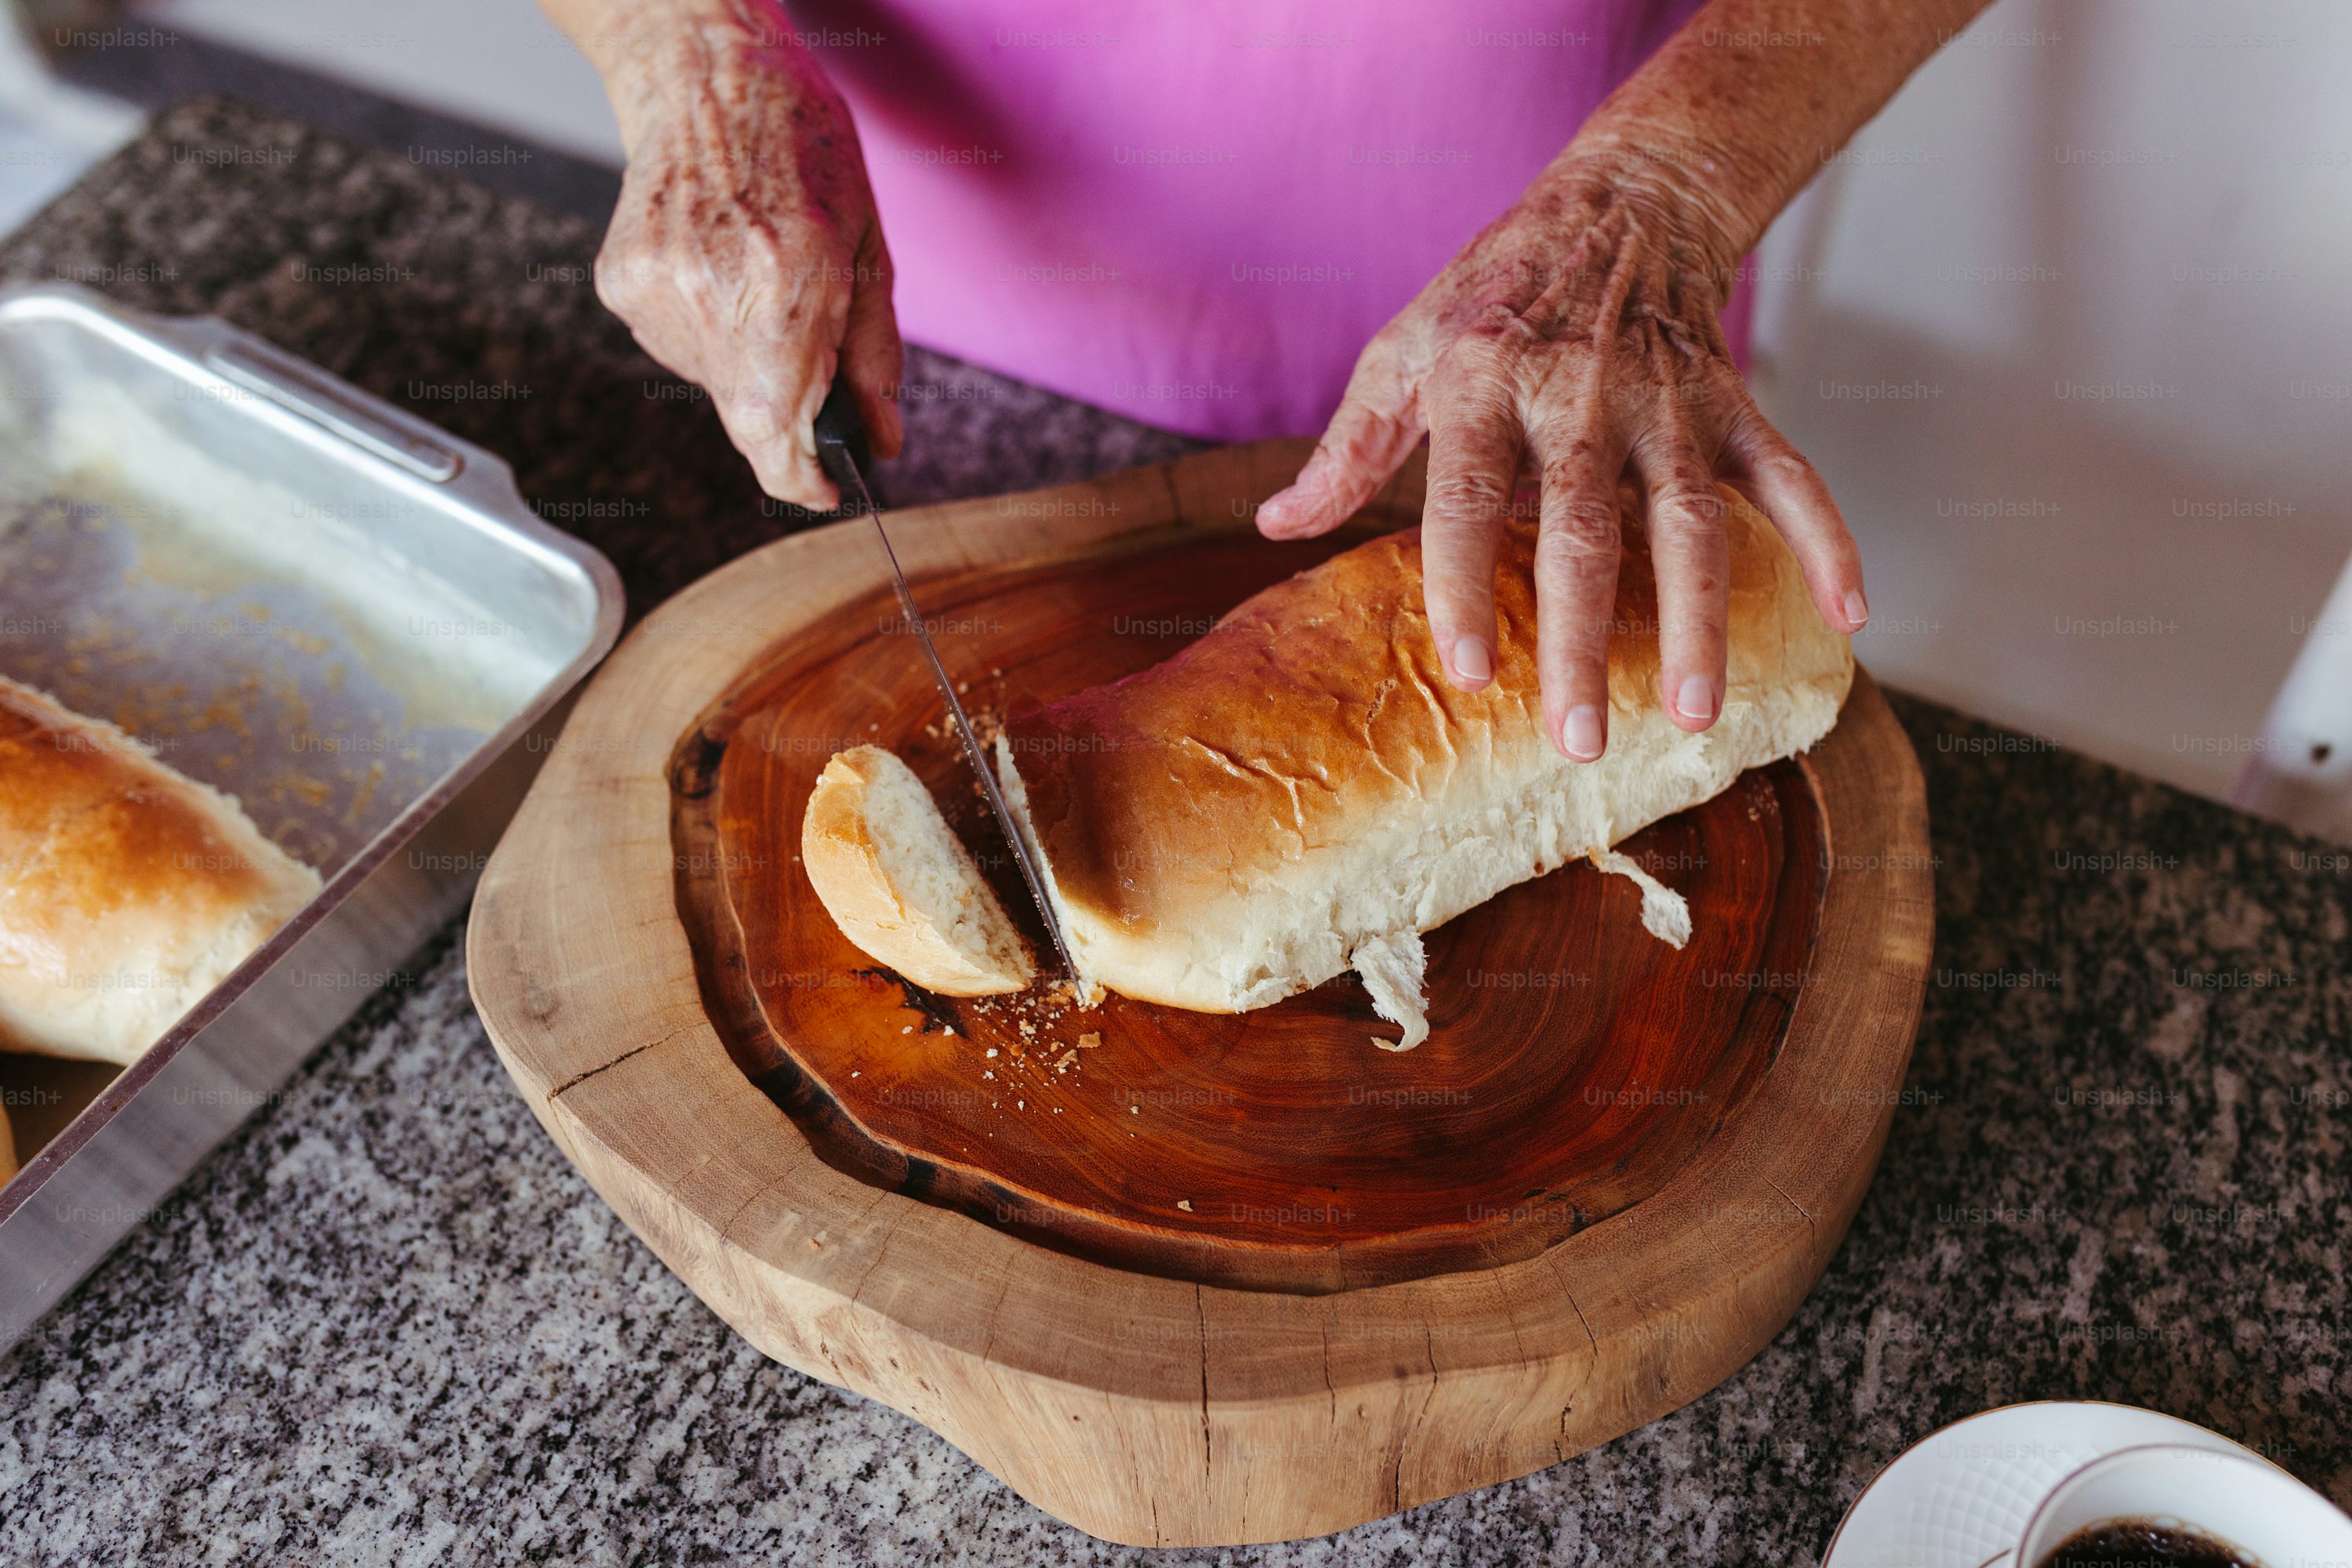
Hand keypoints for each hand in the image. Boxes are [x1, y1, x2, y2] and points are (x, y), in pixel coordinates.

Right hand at [592, 14, 901, 507]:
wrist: (708, 77)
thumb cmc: (804, 150)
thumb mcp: (871, 252)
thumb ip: (875, 359)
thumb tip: (882, 440)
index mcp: (789, 282)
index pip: (775, 434)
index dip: (800, 480)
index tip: (825, 489)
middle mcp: (714, 292)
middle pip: (749, 417)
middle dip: (787, 408)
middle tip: (807, 346)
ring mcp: (658, 291)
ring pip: (715, 386)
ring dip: (748, 363)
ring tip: (759, 281)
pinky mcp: (622, 285)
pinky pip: (677, 349)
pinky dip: (708, 331)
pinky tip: (718, 269)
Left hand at [1254, 155, 1868, 761]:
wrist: (1616, 202)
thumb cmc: (1492, 293)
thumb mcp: (1402, 351)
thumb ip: (1347, 448)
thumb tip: (1275, 526)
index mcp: (1482, 385)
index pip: (1466, 502)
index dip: (1465, 589)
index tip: (1472, 674)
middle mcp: (1577, 396)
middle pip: (1583, 534)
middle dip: (1585, 643)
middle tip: (1581, 739)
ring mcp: (1667, 403)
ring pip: (1690, 523)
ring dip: (1700, 621)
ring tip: (1696, 713)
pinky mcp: (1733, 404)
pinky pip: (1789, 476)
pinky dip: (1828, 540)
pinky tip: (1848, 615)